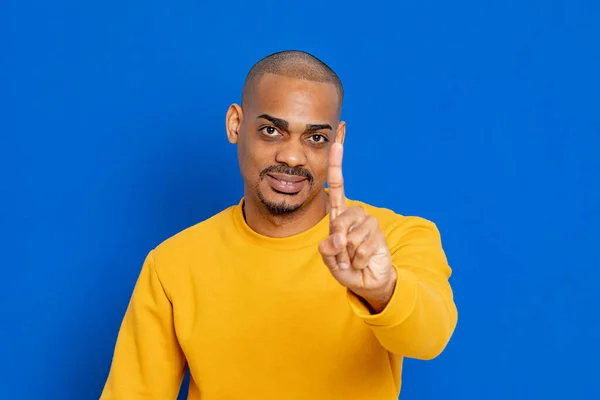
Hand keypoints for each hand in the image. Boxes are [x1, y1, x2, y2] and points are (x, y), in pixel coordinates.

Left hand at [318, 142, 396, 313]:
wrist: (369, 281)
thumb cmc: (346, 269)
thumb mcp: (330, 262)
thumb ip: (328, 250)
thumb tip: (338, 237)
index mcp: (338, 216)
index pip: (336, 187)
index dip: (336, 165)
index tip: (336, 142)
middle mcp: (353, 215)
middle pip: (340, 220)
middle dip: (338, 243)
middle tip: (342, 257)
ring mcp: (367, 223)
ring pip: (351, 235)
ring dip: (349, 254)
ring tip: (353, 259)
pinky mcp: (378, 233)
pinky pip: (362, 246)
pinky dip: (358, 259)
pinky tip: (362, 261)